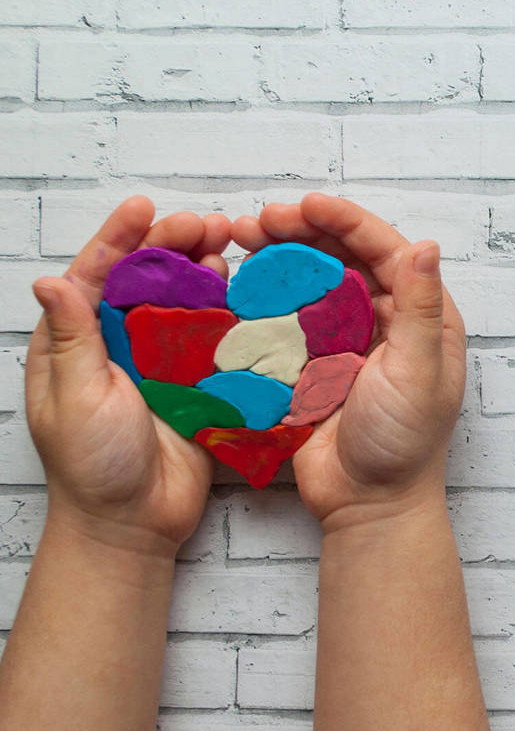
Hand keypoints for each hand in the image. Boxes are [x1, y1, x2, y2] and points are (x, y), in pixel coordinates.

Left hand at [25, 196, 233, 555]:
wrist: (134, 523)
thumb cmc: (91, 467)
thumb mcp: (74, 398)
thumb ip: (71, 338)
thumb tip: (52, 280)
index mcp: (78, 343)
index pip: (97, 276)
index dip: (119, 238)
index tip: (143, 208)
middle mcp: (120, 345)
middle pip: (147, 280)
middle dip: (173, 245)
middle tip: (207, 224)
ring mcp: (160, 363)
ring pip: (184, 301)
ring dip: (205, 270)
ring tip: (229, 245)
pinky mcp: (196, 384)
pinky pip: (215, 339)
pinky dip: (230, 312)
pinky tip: (246, 291)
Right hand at [231, 193, 466, 531]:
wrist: (368, 504)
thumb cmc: (404, 443)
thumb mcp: (418, 371)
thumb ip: (420, 308)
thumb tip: (426, 245)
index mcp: (421, 317)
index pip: (385, 251)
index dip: (346, 222)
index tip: (305, 205)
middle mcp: (386, 321)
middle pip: (342, 259)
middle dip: (302, 233)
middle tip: (258, 221)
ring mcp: (347, 342)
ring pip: (311, 283)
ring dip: (278, 259)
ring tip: (241, 240)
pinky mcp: (314, 365)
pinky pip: (287, 319)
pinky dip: (263, 298)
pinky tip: (235, 282)